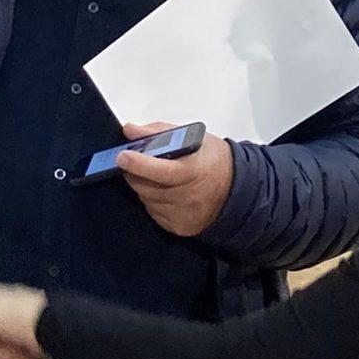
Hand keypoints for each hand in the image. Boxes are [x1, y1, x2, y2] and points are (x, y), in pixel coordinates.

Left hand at [118, 122, 234, 238]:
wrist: (235, 189)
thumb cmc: (212, 160)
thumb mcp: (191, 137)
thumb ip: (157, 133)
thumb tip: (130, 131)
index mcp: (194, 170)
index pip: (162, 170)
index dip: (140, 164)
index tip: (123, 156)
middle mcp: (189, 196)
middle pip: (146, 186)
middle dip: (135, 173)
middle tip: (134, 162)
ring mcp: (183, 214)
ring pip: (146, 200)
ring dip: (144, 187)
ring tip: (159, 177)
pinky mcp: (179, 228)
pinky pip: (153, 213)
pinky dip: (153, 202)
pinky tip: (166, 193)